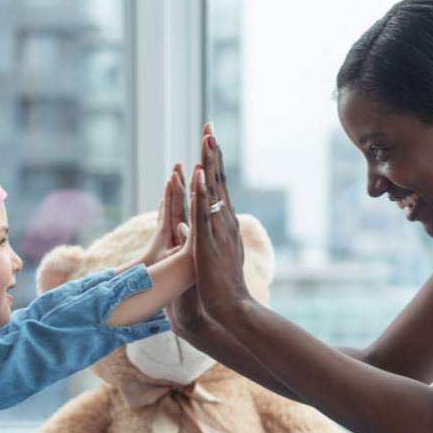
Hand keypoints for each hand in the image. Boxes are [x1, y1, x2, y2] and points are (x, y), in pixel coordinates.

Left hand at [137, 166, 187, 267]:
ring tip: (176, 175)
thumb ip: (173, 250)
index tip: (177, 172)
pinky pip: (168, 217)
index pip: (174, 205)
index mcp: (169, 231)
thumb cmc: (156, 274)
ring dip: (174, 190)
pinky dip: (169, 206)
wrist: (147, 284)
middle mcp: (167, 228)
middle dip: (177, 182)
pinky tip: (166, 200)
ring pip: (171, 206)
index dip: (176, 189)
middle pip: (173, 201)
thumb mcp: (166, 262)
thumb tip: (178, 239)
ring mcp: (167, 232)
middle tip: (178, 164)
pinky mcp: (166, 238)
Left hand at [189, 124, 253, 321]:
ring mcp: (218, 230)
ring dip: (210, 163)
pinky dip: (202, 192)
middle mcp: (225, 221)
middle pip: (218, 179)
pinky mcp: (207, 242)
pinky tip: (199, 174)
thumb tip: (203, 225)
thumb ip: (211, 237)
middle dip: (213, 152)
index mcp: (224, 223)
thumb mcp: (217, 255)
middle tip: (208, 125)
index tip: (210, 139)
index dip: (214, 162)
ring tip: (206, 138)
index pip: (219, 185)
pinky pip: (204, 212)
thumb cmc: (222, 286)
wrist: (232, 306)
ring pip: (214, 190)